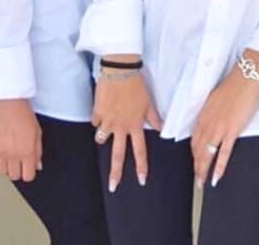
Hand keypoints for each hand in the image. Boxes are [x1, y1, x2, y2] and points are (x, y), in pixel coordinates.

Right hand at [0, 98, 41, 181]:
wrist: (7, 101)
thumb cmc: (23, 112)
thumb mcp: (37, 131)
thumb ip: (38, 150)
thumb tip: (38, 164)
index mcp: (27, 151)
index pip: (28, 176)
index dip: (30, 172)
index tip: (30, 168)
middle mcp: (13, 154)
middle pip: (14, 176)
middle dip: (19, 170)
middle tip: (20, 160)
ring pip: (2, 171)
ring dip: (6, 166)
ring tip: (10, 155)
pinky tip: (0, 152)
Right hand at [92, 70, 161, 191]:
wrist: (120, 71)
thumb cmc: (136, 85)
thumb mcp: (149, 103)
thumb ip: (155, 118)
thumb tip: (163, 129)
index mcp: (135, 124)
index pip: (139, 150)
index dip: (141, 166)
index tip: (142, 181)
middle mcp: (120, 126)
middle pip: (117, 154)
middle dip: (115, 173)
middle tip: (113, 187)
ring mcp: (107, 121)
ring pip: (101, 138)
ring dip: (102, 137)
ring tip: (105, 131)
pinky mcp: (96, 113)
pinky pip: (95, 121)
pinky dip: (98, 119)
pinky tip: (102, 110)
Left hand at [191, 66, 258, 188]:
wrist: (245, 79)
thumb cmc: (233, 86)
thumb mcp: (216, 99)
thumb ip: (211, 113)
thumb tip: (212, 120)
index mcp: (203, 116)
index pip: (195, 139)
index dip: (194, 153)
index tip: (196, 162)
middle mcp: (207, 124)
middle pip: (198, 150)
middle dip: (196, 166)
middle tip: (196, 179)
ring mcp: (219, 129)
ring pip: (207, 155)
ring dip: (203, 171)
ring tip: (201, 183)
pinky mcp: (232, 131)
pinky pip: (223, 154)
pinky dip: (219, 168)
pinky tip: (216, 178)